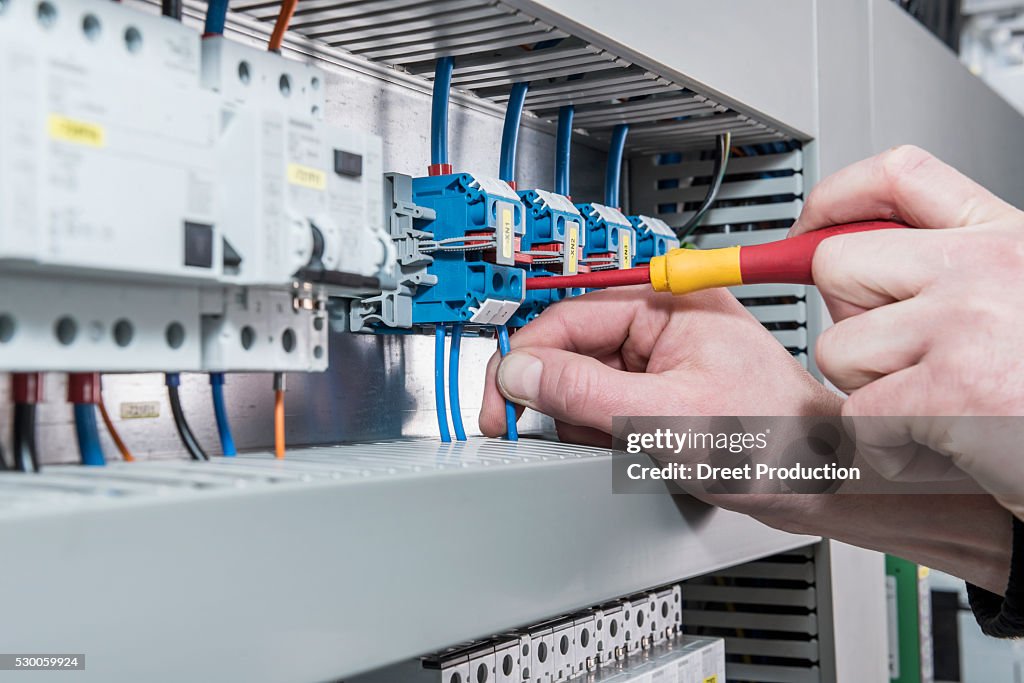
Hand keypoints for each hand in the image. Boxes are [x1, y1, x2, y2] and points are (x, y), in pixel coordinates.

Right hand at [479, 285, 838, 445]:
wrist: (819, 480)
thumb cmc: (774, 441)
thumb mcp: (666, 418)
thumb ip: (585, 392)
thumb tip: (522, 370)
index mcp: (667, 304)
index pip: (566, 319)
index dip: (525, 361)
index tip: (502, 401)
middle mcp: (662, 321)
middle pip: (570, 349)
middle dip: (559, 396)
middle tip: (550, 429)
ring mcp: (661, 355)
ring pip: (582, 379)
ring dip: (585, 418)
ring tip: (627, 443)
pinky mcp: (660, 385)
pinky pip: (605, 401)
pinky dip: (603, 429)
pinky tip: (633, 447)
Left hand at [792, 145, 1023, 515]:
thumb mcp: (1019, 298)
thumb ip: (949, 271)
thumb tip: (846, 269)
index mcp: (1006, 239)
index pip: (898, 177)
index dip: (833, 198)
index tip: (806, 229)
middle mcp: (985, 267)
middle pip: (835, 265)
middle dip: (847, 321)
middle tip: (901, 362)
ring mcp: (966, 323)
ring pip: (837, 350)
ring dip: (869, 394)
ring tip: (939, 411)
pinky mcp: (951, 389)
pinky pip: (858, 417)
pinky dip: (887, 450)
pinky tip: (945, 451)